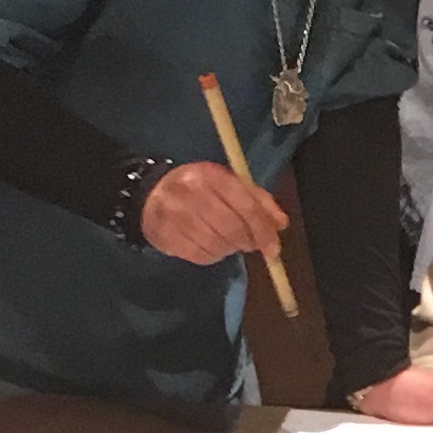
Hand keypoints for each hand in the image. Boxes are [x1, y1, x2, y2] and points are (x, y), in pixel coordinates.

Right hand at [141, 160, 286, 267]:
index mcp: (211, 175)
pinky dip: (213, 256)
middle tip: (250, 244)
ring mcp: (176, 216)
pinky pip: (201, 256)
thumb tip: (281, 223)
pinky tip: (211, 246)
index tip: (274, 248)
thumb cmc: (197, 189)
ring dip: (229, 249)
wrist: (150, 195)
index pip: (245, 206)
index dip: (263, 229)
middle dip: (247, 241)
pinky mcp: (167, 237)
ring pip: (217, 245)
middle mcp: (192, 193)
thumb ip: (257, 200)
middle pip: (232, 228)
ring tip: (227, 242)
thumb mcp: (227, 184)